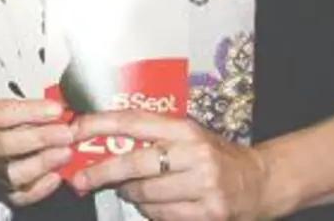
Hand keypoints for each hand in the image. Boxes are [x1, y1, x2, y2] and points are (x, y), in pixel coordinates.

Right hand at [0, 98, 76, 206]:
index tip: (55, 110)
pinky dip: (41, 187)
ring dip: (42, 162)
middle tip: (66, 133)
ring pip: (11, 172)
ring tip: (65, 153)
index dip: (29, 112)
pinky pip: (20, 196)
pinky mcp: (0, 193)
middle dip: (39, 137)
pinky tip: (57, 174)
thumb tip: (76, 112)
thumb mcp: (21, 109)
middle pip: (4, 143)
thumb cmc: (11, 123)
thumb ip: (47, 112)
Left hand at [72, 110, 269, 220]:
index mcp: (185, 129)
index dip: (98, 125)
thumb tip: (101, 145)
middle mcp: (195, 154)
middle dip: (102, 173)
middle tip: (82, 180)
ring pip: (145, 194)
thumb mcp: (188, 136)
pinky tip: (153, 205)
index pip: (133, 121)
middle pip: (134, 163)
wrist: (260, 182)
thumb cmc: (215, 157)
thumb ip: (152, 138)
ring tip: (130, 190)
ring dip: (129, 195)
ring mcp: (204, 186)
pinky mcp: (210, 213)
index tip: (73, 130)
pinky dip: (150, 212)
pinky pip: (162, 216)